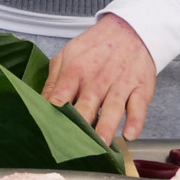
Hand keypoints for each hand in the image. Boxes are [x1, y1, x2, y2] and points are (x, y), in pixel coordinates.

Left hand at [43, 14, 157, 142]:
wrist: (129, 30)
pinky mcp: (140, 89)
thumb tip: (39, 105)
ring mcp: (119, 84)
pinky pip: (138, 107)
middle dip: (79, 127)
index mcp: (74, 70)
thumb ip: (53, 82)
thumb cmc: (95, 47)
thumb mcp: (67, 56)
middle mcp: (97, 79)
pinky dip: (135, 122)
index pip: (60, 96)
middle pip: (85, 106)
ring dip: (106, 128)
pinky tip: (130, 135)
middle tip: (72, 148)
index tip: (47, 133)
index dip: (53, 115)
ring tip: (100, 146)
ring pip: (112, 109)